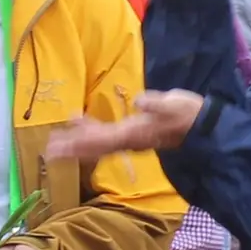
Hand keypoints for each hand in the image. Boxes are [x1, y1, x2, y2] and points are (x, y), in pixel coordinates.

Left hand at [46, 90, 208, 161]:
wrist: (201, 127)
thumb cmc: (187, 114)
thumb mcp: (174, 105)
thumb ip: (157, 103)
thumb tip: (139, 99)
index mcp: (133, 133)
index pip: (100, 140)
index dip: (79, 142)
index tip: (60, 147)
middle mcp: (128, 140)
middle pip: (94, 147)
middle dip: (72, 148)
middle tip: (49, 150)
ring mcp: (129, 139)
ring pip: (98, 144)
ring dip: (77, 142)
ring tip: (57, 139)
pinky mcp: (132, 134)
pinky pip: (105, 136)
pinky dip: (90, 130)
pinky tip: (79, 122)